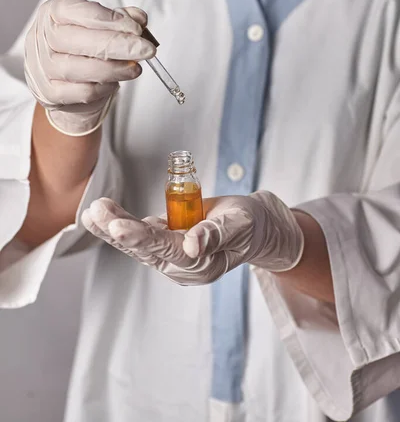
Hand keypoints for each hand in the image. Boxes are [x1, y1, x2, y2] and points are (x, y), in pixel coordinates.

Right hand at [24, 0, 155, 136]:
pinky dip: (105, 87)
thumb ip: (121, 19)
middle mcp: (41, 37)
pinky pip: (83, 92)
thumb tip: (139, 18)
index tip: (136, 28)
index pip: (79, 11)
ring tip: (135, 68)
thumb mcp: (101, 27)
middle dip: (119, 45)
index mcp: (53, 13)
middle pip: (80, 40)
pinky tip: (115, 82)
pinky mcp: (49, 93)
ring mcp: (42, 67)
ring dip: (116, 69)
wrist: (65, 83)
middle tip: (146, 50)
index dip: (110, 19)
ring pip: (82, 68)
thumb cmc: (83, 49)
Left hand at [81, 191, 304, 285]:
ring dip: (112, 227)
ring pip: (137, 243)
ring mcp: (171, 256)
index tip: (118, 226)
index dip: (141, 236)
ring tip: (92, 211)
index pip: (166, 248)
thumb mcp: (239, 224)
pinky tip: (100, 215)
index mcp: (200, 264)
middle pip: (144, 248)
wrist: (253, 227)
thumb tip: (192, 247)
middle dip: (118, 230)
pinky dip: (119, 225)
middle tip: (97, 212)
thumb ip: (216, 235)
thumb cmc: (249, 224)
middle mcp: (181, 265)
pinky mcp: (166, 243)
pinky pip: (139, 235)